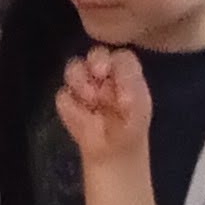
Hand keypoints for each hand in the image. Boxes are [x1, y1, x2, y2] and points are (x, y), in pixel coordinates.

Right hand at [51, 48, 152, 164]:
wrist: (113, 150)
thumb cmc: (131, 127)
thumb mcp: (140, 110)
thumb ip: (133, 94)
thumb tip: (121, 92)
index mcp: (124, 71)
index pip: (122, 58)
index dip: (118, 64)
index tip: (117, 79)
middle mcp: (103, 72)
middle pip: (96, 53)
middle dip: (96, 60)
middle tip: (98, 73)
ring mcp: (83, 83)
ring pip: (74, 67)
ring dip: (80, 81)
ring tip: (90, 100)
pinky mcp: (68, 100)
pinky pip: (63, 95)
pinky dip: (72, 106)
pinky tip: (83, 118)